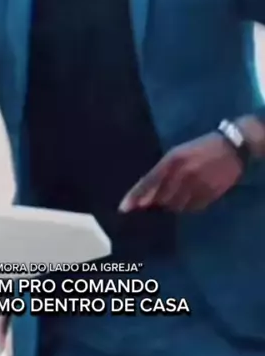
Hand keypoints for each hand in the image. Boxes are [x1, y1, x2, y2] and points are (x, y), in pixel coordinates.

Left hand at [119, 132, 242, 212]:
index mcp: (172, 159)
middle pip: (161, 198)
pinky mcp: (209, 194)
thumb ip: (163, 172)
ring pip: (176, 205)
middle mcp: (182, 173)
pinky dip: (188, 206)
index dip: (135, 196)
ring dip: (172, 205)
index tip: (123, 208)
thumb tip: (147, 195)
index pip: (148, 181)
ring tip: (177, 196)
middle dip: (155, 202)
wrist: (232, 147)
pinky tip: (191, 197)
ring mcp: (197, 184)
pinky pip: (192, 207)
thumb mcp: (179, 153)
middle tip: (152, 205)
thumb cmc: (200, 148)